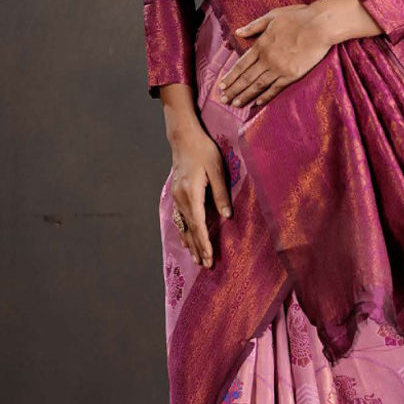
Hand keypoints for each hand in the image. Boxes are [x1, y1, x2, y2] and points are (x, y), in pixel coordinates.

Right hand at [169, 123, 231, 267]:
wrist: (184, 138)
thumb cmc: (203, 151)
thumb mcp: (217, 170)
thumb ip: (221, 194)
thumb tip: (227, 216)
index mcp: (191, 193)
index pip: (198, 225)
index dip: (204, 243)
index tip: (209, 258)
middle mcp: (180, 198)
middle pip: (189, 229)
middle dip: (198, 248)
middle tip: (206, 266)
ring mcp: (176, 197)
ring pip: (183, 226)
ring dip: (190, 243)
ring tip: (197, 259)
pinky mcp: (177, 195)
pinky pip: (180, 218)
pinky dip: (184, 232)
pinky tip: (187, 241)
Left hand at [219, 2, 338, 108]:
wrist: (320, 25)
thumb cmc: (298, 17)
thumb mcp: (272, 16)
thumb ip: (253, 26)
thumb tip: (238, 32)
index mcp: (261, 45)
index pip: (241, 64)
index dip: (230, 76)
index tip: (222, 85)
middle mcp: (267, 59)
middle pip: (246, 78)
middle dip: (233, 90)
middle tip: (224, 100)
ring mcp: (279, 68)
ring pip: (258, 85)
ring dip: (245, 96)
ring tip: (236, 104)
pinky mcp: (292, 75)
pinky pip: (275, 88)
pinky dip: (265, 96)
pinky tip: (257, 103)